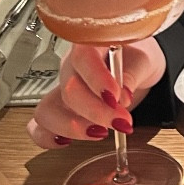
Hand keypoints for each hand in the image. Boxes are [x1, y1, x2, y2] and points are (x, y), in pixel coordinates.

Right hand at [26, 38, 165, 148]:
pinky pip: (39, 127)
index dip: (97, 79)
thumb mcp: (144, 59)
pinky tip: (70, 141)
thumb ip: (133, 74)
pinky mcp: (59, 110)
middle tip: (122, 121)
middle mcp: (71, 65)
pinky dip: (49, 137)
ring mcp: (61, 88)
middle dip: (96, 112)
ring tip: (101, 132)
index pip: (83, 57)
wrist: (135, 66)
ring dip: (73, 127)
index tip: (116, 98)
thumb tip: (123, 97)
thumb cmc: (137, 56)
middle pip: (69, 89)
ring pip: (47, 110)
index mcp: (91, 43)